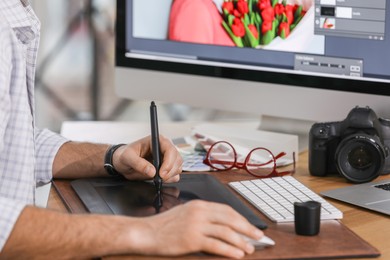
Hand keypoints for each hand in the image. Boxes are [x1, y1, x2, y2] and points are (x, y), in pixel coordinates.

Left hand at [113, 135, 182, 181]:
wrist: (123, 163)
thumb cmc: (124, 155)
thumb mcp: (127, 157)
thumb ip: (138, 163)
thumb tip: (151, 171)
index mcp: (157, 141)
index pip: (170, 149)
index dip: (169, 162)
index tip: (161, 173)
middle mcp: (164, 148)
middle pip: (177, 159)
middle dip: (170, 171)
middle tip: (159, 178)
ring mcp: (167, 158)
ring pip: (178, 167)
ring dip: (171, 175)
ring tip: (158, 179)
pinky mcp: (167, 167)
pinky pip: (175, 174)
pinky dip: (171, 179)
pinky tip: (161, 179)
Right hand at [127, 200, 263, 258]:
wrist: (145, 232)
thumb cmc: (164, 225)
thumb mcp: (185, 213)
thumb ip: (203, 215)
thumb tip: (222, 224)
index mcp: (199, 205)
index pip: (227, 210)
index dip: (242, 219)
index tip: (251, 227)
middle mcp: (199, 212)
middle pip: (230, 219)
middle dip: (247, 229)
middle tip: (258, 237)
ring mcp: (195, 225)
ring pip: (226, 232)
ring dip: (241, 242)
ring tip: (249, 249)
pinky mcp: (191, 239)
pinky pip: (216, 245)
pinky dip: (229, 250)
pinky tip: (236, 254)